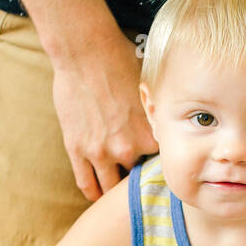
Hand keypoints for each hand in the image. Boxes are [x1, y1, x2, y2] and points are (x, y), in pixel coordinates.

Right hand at [49, 28, 157, 201]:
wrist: (85, 50)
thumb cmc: (120, 59)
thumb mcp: (149, 87)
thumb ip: (156, 113)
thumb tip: (169, 118)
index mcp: (150, 134)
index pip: (162, 163)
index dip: (160, 165)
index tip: (162, 167)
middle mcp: (127, 148)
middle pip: (138, 177)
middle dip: (139, 178)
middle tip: (141, 181)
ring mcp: (100, 151)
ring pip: (110, 187)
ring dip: (114, 189)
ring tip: (118, 193)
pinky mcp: (77, 150)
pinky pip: (86, 183)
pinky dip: (94, 192)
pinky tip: (98, 195)